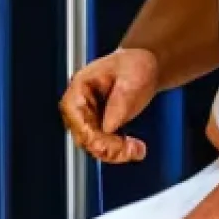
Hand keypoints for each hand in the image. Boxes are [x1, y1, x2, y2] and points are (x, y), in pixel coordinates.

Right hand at [59, 48, 158, 162]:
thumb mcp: (132, 78)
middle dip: (107, 147)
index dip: (91, 133)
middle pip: (81, 134)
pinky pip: (102, 145)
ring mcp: (89, 115)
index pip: (73, 114)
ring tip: (137, 149)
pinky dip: (118, 151)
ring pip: (91, 144)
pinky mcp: (100, 125)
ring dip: (114, 153)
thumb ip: (119, 101)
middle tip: (132, 149)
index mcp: (81, 85)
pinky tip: (134, 147)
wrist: (144, 65)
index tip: (115, 141)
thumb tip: (108, 127)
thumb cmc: (135, 65)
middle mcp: (80, 102)